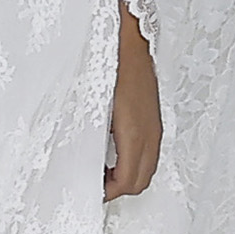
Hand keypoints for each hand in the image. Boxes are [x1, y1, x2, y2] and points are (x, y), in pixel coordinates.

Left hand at [103, 11, 161, 201]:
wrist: (130, 40)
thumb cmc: (109, 66)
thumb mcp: (92, 106)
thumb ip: (88, 138)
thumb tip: (79, 161)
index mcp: (134, 134)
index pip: (126, 181)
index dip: (107, 193)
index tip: (88, 190)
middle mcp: (149, 135)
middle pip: (141, 182)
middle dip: (119, 190)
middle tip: (95, 185)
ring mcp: (155, 128)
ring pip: (148, 169)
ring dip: (128, 177)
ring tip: (102, 171)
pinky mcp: (154, 121)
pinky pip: (150, 154)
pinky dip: (134, 163)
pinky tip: (114, 153)